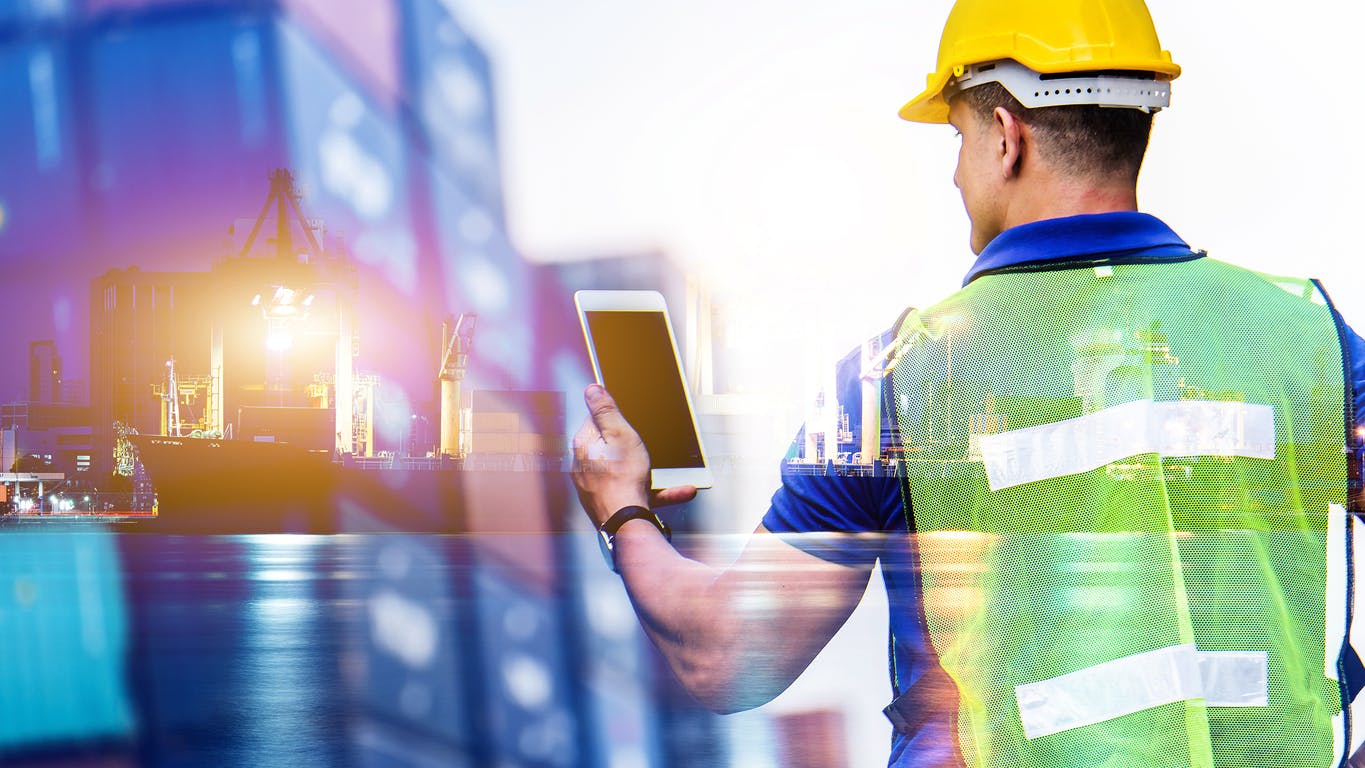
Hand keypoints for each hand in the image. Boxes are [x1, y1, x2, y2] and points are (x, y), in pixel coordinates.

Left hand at [572, 384, 653, 526]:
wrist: (626, 524)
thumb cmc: (624, 480)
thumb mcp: (621, 434)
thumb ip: (606, 411)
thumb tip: (592, 389)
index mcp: (584, 444)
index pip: (593, 419)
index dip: (613, 419)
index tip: (625, 423)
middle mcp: (583, 465)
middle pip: (607, 445)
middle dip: (628, 445)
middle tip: (641, 449)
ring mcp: (592, 486)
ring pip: (622, 470)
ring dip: (644, 470)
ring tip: (660, 472)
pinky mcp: (606, 502)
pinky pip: (631, 491)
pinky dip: (652, 490)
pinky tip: (678, 491)